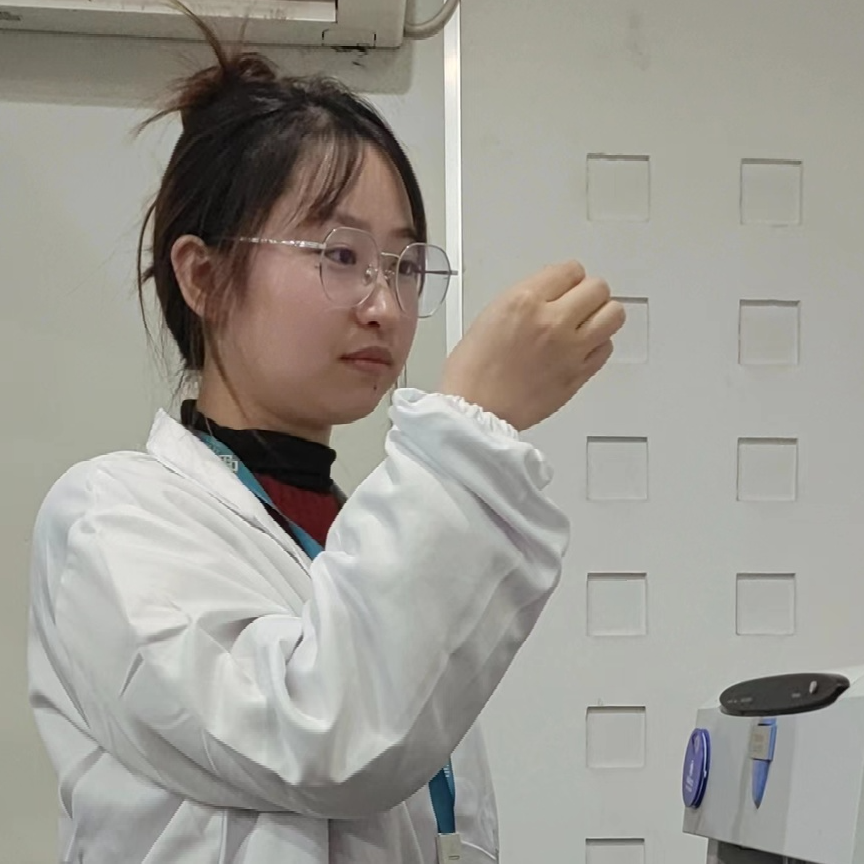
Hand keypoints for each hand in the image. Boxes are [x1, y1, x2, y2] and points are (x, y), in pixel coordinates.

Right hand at [439, 262, 623, 430]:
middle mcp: (552, 321)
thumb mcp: (490, 315)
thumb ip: (526, 300)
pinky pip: (606, 348)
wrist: (477, 410)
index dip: (568, 278)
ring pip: (613, 315)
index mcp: (524, 301)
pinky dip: (598, 345)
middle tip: (578, 303)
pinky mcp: (579, 374)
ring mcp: (570, 349)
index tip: (565, 285)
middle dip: (588, 294)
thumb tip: (548, 295)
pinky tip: (582, 348)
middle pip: (597, 289)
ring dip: (602, 315)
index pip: (571, 270)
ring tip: (588, 322)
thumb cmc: (473, 372)